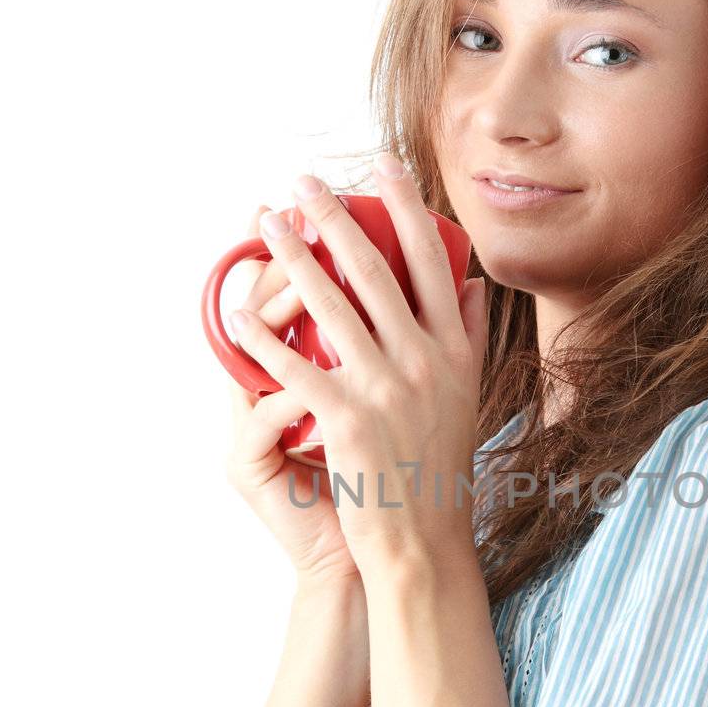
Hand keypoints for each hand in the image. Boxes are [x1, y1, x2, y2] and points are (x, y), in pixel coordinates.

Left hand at [227, 156, 488, 586]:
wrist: (424, 542)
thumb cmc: (438, 471)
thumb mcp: (467, 398)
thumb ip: (469, 338)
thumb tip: (470, 284)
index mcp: (453, 351)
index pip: (431, 261)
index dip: (405, 207)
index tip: (382, 164)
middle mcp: (424, 362)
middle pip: (374, 270)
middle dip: (335, 218)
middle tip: (305, 182)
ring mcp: (386, 391)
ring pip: (331, 306)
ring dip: (292, 259)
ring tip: (266, 226)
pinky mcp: (347, 422)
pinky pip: (295, 367)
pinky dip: (263, 339)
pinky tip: (237, 315)